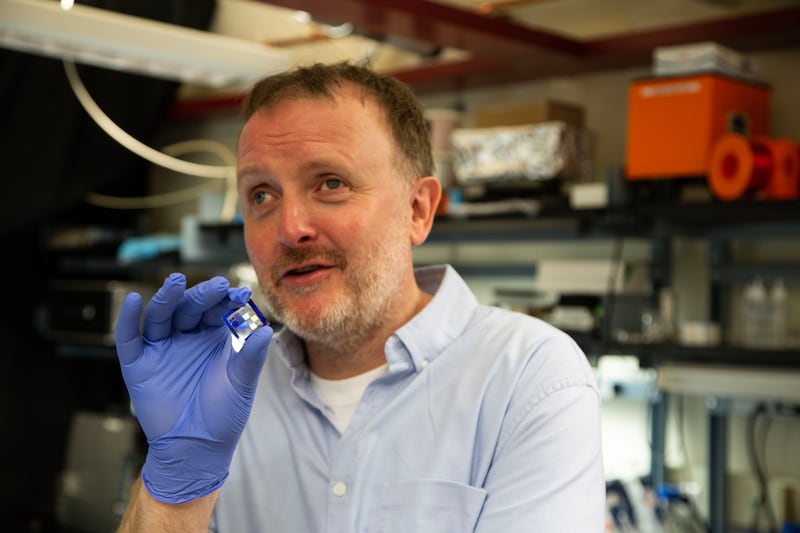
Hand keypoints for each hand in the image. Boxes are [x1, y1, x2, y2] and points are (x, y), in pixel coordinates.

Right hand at [115, 273, 272, 503]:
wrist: (197, 448)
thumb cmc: (224, 414)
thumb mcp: (241, 383)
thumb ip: (251, 357)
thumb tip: (266, 329)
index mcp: (213, 336)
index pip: (218, 309)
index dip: (227, 300)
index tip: (241, 294)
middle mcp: (187, 336)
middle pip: (191, 307)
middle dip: (203, 295)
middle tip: (217, 285)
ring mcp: (162, 347)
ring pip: (162, 315)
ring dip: (167, 297)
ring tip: (175, 281)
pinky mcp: (138, 364)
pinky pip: (130, 337)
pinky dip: (127, 319)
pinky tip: (132, 300)